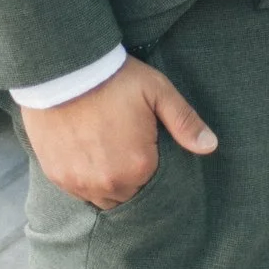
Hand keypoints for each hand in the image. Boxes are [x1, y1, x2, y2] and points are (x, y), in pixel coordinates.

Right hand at [21, 54, 216, 210]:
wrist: (63, 70)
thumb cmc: (115, 79)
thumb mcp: (157, 92)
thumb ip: (185, 122)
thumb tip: (210, 146)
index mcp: (139, 166)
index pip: (156, 183)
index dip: (154, 162)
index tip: (147, 143)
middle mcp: (109, 183)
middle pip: (130, 194)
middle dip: (134, 175)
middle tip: (128, 144)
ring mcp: (81, 183)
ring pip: (104, 197)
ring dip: (110, 182)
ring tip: (109, 151)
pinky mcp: (58, 176)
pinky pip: (80, 191)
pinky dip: (87, 179)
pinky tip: (89, 154)